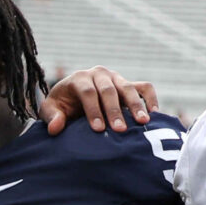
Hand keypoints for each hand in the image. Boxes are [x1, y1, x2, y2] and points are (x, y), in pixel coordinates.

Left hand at [41, 66, 157, 134]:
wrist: (71, 97)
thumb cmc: (60, 106)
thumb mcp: (50, 110)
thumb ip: (52, 117)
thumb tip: (55, 128)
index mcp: (79, 78)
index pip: (88, 93)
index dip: (93, 111)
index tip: (98, 129)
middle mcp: (99, 74)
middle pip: (109, 91)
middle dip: (115, 111)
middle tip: (120, 130)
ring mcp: (115, 77)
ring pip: (128, 88)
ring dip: (136, 106)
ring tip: (142, 122)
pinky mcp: (128, 83)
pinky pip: (144, 87)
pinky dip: (150, 98)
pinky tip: (154, 114)